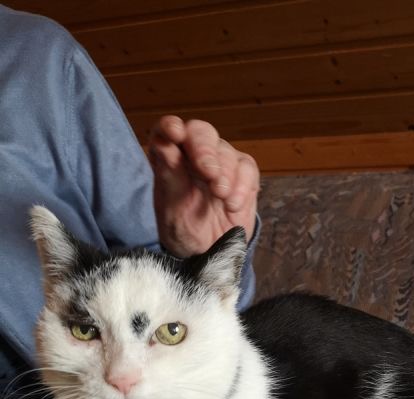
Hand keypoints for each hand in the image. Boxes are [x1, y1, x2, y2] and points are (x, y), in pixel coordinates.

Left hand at [148, 116, 258, 257]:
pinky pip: (246, 169)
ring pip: (226, 152)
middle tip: (209, 173)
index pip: (167, 131)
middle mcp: (195, 153)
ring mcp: (221, 161)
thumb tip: (164, 143)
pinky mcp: (243, 174)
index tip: (175, 133)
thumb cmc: (185, 230)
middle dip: (205, 151)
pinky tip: (232, 205)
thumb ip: (169, 176)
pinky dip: (241, 186)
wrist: (210, 253)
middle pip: (201, 133)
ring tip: (221, 197)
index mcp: (170, 158)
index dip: (170, 127)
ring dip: (225, 174)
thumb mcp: (171, 210)